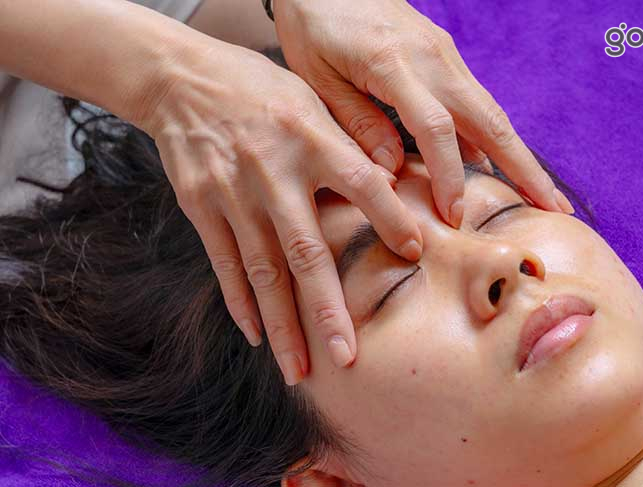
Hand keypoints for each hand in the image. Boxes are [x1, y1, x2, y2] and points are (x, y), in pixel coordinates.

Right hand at [136, 41, 422, 384]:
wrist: (180, 78)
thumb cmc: (261, 90)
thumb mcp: (311, 101)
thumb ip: (346, 144)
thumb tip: (393, 185)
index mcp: (311, 137)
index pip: (362, 183)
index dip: (390, 219)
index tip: (415, 255)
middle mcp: (273, 171)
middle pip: (304, 252)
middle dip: (327, 311)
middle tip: (346, 358)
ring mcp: (233, 193)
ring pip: (262, 272)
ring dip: (282, 325)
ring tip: (300, 369)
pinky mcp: (201, 206)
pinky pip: (224, 264)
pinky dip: (241, 302)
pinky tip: (258, 336)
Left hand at [273, 0, 574, 220]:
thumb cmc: (314, 25)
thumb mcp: (318, 78)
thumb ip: (357, 124)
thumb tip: (392, 172)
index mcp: (395, 64)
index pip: (435, 129)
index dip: (449, 177)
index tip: (455, 216)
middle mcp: (433, 58)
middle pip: (489, 120)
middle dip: (524, 169)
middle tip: (554, 210)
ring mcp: (445, 55)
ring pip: (491, 111)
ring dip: (520, 154)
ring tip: (544, 193)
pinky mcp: (445, 56)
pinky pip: (476, 101)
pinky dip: (493, 136)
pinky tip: (498, 165)